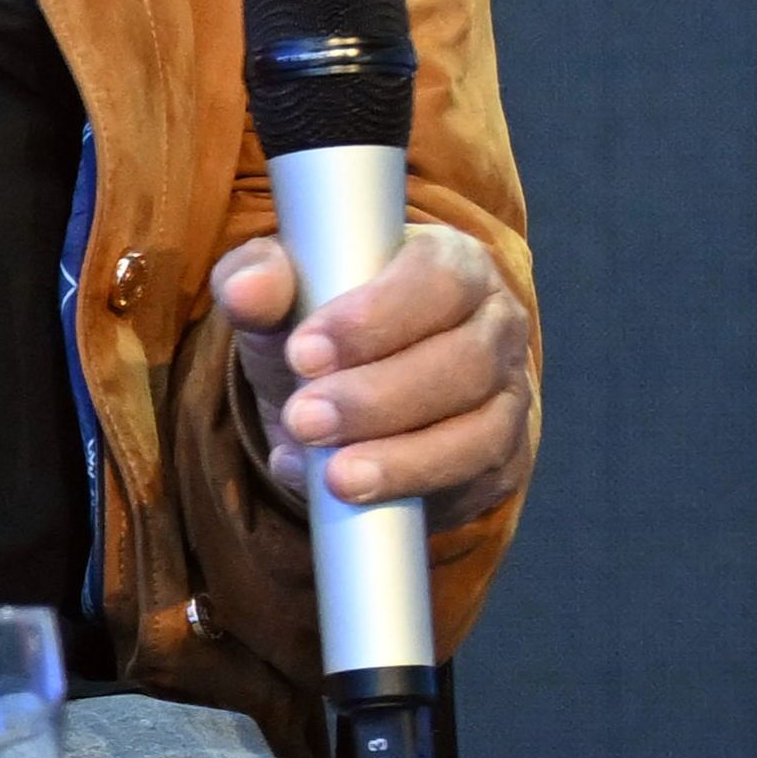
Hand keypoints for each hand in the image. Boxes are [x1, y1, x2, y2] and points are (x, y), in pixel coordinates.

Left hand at [212, 222, 537, 534]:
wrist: (343, 395)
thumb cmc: (323, 325)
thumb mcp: (285, 296)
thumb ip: (260, 279)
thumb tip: (247, 290)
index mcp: (454, 263)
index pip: (437, 280)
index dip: (375, 318)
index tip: (304, 354)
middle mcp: (496, 325)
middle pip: (464, 361)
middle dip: (377, 398)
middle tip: (304, 419)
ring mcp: (509, 396)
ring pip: (479, 432)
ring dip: (403, 459)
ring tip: (333, 475)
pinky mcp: (502, 460)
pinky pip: (472, 483)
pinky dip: (410, 493)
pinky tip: (348, 494)